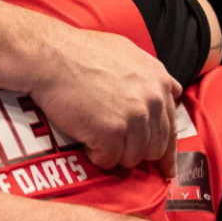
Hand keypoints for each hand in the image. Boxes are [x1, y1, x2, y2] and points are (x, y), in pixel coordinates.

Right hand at [29, 26, 180, 175]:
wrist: (51, 55)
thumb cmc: (81, 51)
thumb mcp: (127, 53)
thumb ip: (150, 76)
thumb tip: (170, 90)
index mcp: (158, 82)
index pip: (171, 128)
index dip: (167, 152)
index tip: (166, 169)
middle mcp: (152, 100)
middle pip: (154, 148)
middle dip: (134, 151)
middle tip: (112, 144)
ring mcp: (133, 117)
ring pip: (131, 158)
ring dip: (113, 153)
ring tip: (94, 134)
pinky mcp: (111, 132)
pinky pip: (108, 160)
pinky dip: (94, 154)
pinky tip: (84, 137)